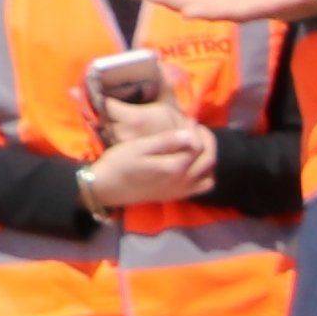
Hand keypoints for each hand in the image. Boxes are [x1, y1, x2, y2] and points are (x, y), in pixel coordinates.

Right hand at [73, 117, 217, 212]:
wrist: (106, 187)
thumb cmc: (119, 163)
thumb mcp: (139, 147)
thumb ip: (166, 141)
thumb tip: (189, 133)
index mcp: (174, 166)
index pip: (198, 145)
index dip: (196, 130)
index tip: (189, 119)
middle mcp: (182, 181)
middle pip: (208, 159)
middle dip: (207, 141)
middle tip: (197, 129)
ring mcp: (181, 190)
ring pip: (210, 174)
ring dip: (208, 158)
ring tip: (197, 144)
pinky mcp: (177, 195)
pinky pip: (203, 187)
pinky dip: (205, 175)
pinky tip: (194, 164)